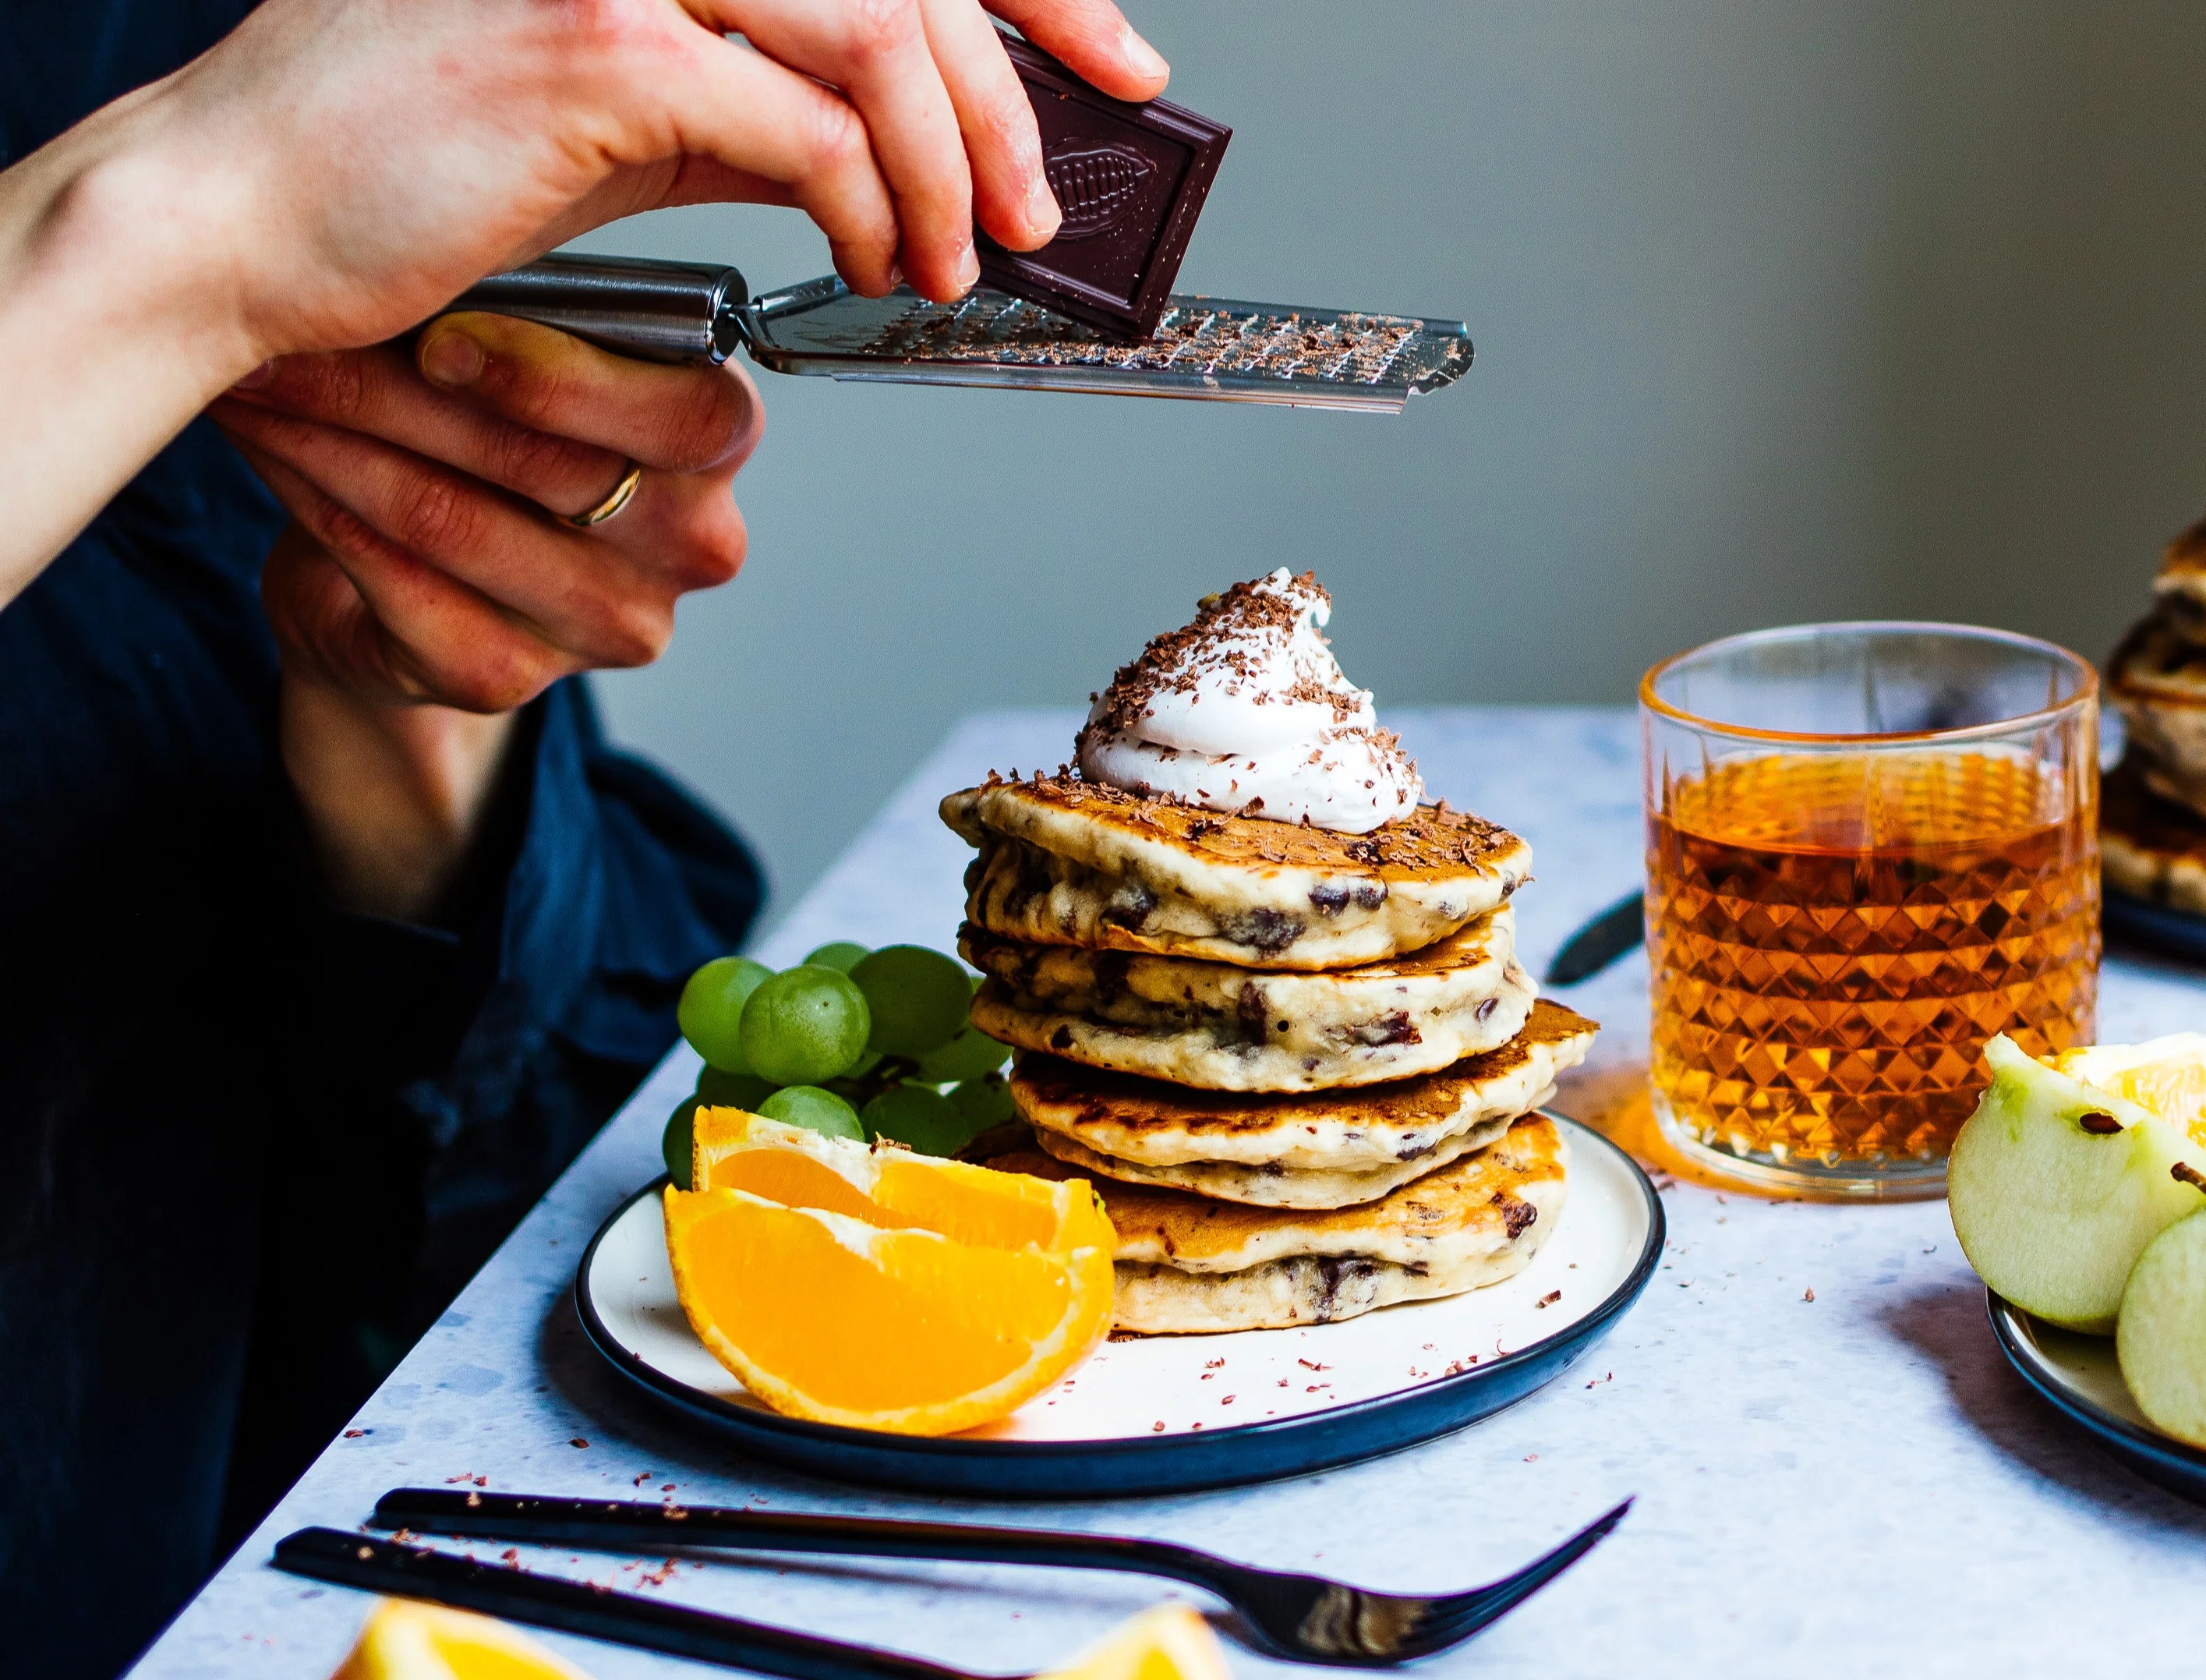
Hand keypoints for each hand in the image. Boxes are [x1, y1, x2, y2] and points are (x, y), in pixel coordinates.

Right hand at [0, 0, 1168, 604]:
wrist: (244, 218)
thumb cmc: (415, 166)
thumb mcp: (630, 115)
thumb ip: (758, 101)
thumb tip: (893, 150)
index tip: (1112, 54)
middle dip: (1015, 93)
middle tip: (1045, 205)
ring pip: (883, 36)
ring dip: (956, 166)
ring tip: (967, 257)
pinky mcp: (603, 49)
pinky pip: (809, 131)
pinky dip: (879, 208)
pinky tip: (887, 267)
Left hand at [210, 312, 765, 918]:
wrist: (420, 570)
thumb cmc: (485, 421)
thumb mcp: (529, 341)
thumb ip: (531, 309)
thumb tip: (429, 266)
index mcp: (720, 443)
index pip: (691, 418)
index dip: (559, 378)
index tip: (438, 338)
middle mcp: (692, 546)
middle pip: (556, 469)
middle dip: (404, 392)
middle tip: (301, 336)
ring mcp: (609, 624)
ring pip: (458, 525)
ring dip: (338, 442)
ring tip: (262, 381)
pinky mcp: (512, 678)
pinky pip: (401, 588)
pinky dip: (322, 510)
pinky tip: (272, 455)